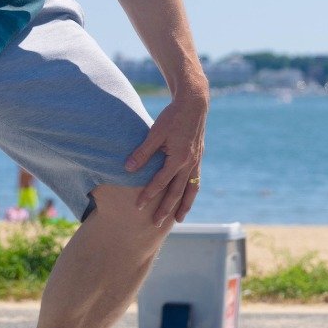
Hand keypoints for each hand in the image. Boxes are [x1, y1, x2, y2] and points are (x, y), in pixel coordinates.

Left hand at [126, 92, 207, 224]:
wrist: (194, 103)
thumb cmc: (172, 116)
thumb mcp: (155, 133)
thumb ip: (143, 152)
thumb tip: (128, 169)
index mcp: (178, 158)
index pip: (160, 183)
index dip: (148, 195)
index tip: (138, 207)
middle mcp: (189, 163)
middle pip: (176, 192)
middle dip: (166, 209)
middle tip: (156, 223)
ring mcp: (196, 161)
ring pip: (190, 189)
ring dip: (184, 206)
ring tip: (178, 220)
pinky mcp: (198, 157)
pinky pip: (196, 180)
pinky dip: (191, 192)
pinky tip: (187, 198)